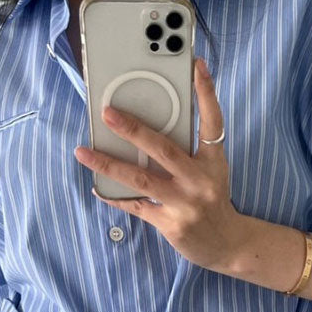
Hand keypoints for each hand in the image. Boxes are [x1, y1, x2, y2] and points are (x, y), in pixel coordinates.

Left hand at [73, 57, 248, 272]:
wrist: (227, 245)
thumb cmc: (214, 201)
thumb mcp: (212, 173)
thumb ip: (190, 152)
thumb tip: (149, 129)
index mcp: (215, 163)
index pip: (213, 123)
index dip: (206, 93)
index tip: (196, 66)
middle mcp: (201, 181)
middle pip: (165, 149)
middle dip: (134, 129)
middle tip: (107, 112)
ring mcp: (185, 204)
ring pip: (141, 179)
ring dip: (108, 164)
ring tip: (83, 152)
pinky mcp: (170, 224)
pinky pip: (136, 206)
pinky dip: (114, 196)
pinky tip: (97, 186)